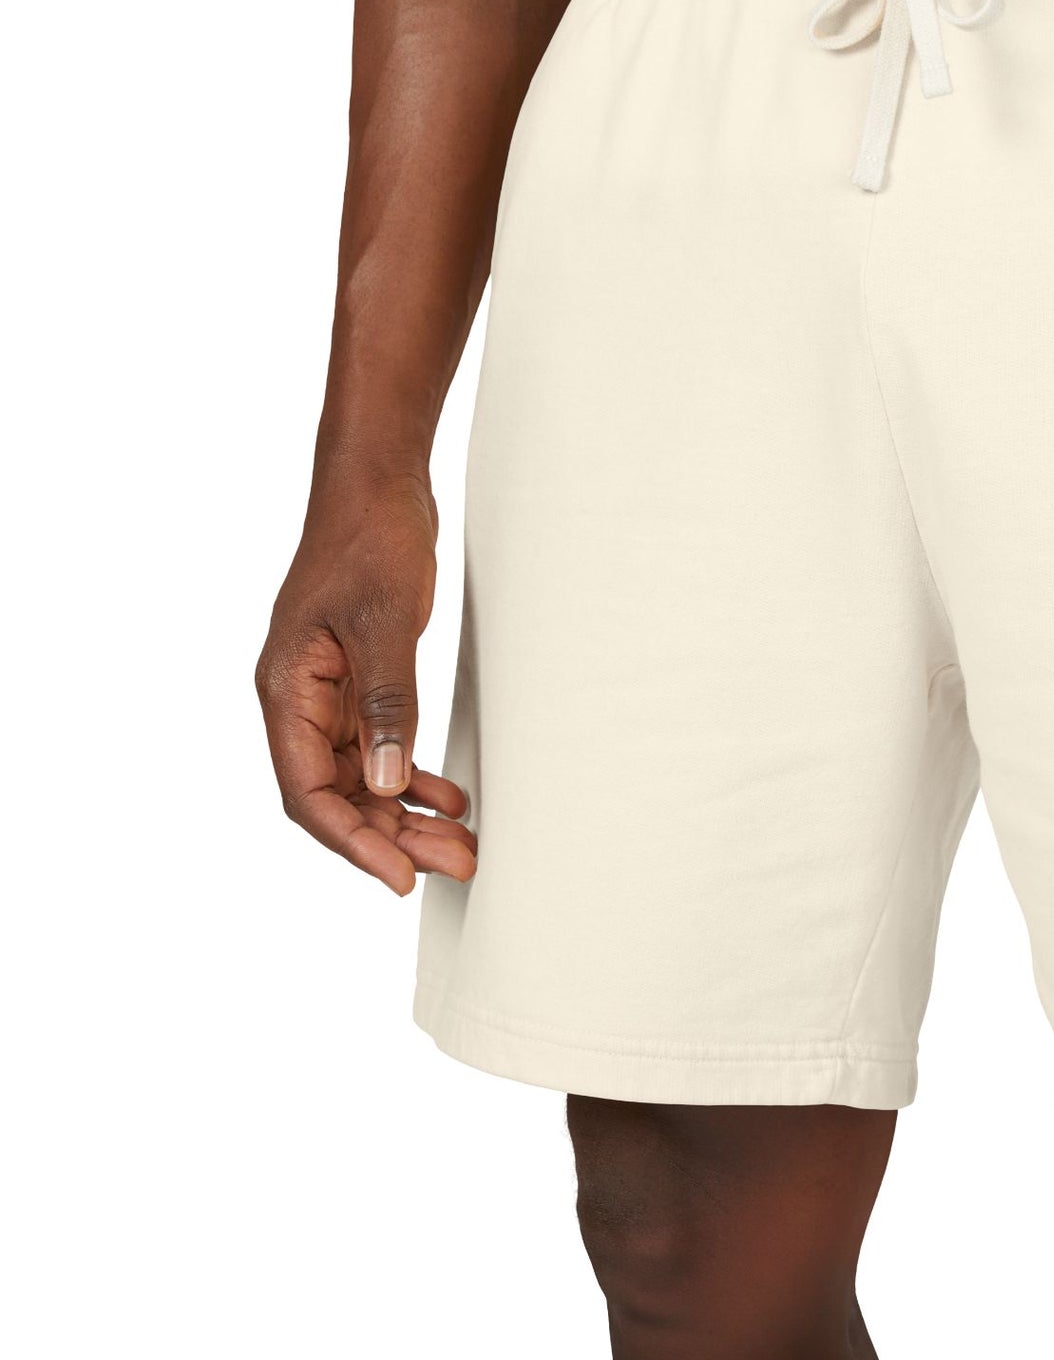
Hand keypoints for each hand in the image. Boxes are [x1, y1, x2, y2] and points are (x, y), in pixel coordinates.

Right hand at [256, 469, 476, 894]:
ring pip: (363, 775)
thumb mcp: (385, 622)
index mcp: (287, 690)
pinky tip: (448, 796)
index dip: (352, 841)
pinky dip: (413, 772)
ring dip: (408, 811)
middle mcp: (300, 699)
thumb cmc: (370, 540)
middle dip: (393, 836)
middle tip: (456, 864)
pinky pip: (380, 744)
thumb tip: (391, 783)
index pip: (309, 792)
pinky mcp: (359, 677)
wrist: (378, 483)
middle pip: (339, 793)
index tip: (398, 877)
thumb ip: (388, 704)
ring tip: (460, 843)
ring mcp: (329, 691)